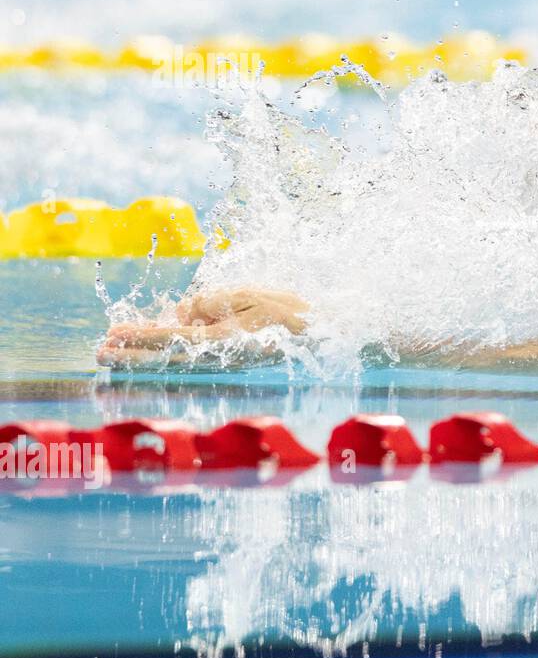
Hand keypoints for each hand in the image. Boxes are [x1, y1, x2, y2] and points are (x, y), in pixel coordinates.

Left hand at [96, 287, 309, 368]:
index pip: (171, 338)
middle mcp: (217, 356)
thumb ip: (213, 302)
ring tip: (113, 352)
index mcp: (222, 339)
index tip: (114, 334)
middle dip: (130, 354)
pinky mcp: (224, 359)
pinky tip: (149, 344)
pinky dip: (163, 352)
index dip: (140, 336)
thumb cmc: (288, 312)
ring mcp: (220, 361)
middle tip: (100, 352)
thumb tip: (180, 311)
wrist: (317, 335)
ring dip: (141, 357)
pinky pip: (187, 357)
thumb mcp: (250, 295)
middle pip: (164, 357)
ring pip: (171, 360)